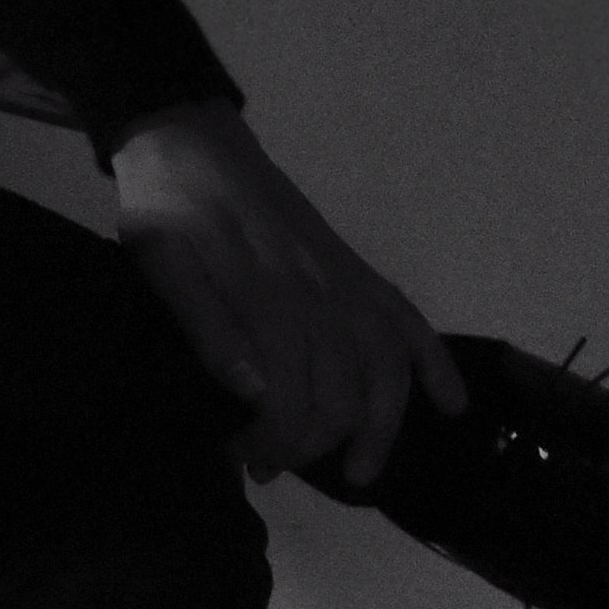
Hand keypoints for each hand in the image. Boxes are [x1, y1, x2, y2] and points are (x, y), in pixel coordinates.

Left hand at [111, 99, 463, 488]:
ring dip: (382, 427)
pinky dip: (435, 363)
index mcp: (264, 294)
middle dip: (314, 445)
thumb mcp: (158, 261)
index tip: (247, 461)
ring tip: (359, 470)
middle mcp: (318, 290)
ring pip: (387, 367)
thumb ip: (204, 324)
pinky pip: (408, 318)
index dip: (277, 442)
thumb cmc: (164, 207)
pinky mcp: (355, 265)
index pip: (293, 397)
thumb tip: (251, 390)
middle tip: (271, 465)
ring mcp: (344, 277)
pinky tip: (450, 405)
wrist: (188, 138)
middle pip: (343, 393)